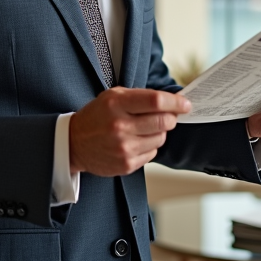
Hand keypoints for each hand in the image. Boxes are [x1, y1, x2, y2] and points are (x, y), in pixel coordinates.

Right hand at [69, 87, 191, 175]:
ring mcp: (123, 147)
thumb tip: (173, 100)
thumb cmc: (97, 116)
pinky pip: (152, 153)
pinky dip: (150, 146)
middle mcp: (120, 126)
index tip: (185, 104)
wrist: (74, 143)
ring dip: (159, 132)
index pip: (156, 101)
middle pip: (163, 121)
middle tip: (168, 116)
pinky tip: (136, 141)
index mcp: (117, 104)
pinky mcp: (126, 164)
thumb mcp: (113, 96)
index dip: (175, 102)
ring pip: (160, 138)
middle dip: (171, 118)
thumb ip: (141, 96)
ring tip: (144, 128)